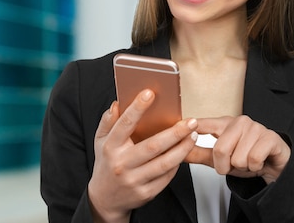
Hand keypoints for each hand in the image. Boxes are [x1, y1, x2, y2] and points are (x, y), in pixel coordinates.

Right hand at [88, 89, 197, 222]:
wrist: (105, 199)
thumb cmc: (106, 164)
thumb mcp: (100, 141)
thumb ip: (108, 122)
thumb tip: (117, 104)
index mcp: (110, 147)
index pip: (125, 124)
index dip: (137, 107)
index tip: (149, 93)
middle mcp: (121, 164)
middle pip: (152, 146)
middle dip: (175, 132)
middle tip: (190, 121)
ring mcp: (134, 180)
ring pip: (164, 163)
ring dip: (182, 149)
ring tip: (193, 135)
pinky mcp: (145, 193)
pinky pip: (166, 177)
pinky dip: (176, 164)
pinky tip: (184, 152)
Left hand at [185, 115, 289, 183]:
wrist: (275, 165)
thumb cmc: (247, 158)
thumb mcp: (219, 158)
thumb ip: (199, 154)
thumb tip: (177, 151)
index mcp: (224, 124)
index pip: (204, 123)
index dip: (192, 125)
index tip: (180, 124)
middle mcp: (239, 122)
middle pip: (219, 150)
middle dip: (226, 166)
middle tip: (235, 163)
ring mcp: (255, 128)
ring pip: (237, 158)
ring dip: (243, 167)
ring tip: (249, 161)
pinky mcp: (270, 137)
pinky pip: (253, 159)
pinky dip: (255, 167)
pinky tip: (260, 161)